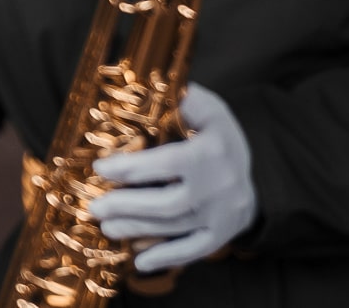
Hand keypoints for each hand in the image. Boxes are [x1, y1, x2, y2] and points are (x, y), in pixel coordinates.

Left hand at [92, 84, 257, 272]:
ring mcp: (222, 215)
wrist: (253, 175)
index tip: (100, 169)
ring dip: (136, 229)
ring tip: (105, 224)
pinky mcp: (221, 235)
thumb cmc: (216, 136)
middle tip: (95, 206)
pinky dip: (166, 257)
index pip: (168, 163)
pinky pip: (193, 251)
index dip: (132, 167)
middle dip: (128, 206)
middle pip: (169, 204)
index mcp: (213, 151)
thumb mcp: (208, 109)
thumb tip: (153, 86)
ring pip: (175, 227)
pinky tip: (138, 262)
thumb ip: (184, 100)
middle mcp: (221, 186)